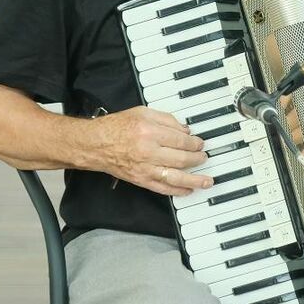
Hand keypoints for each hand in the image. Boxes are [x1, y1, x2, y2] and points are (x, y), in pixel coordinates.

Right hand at [91, 106, 211, 195]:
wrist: (96, 144)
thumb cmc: (117, 127)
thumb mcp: (142, 113)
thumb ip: (166, 119)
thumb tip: (185, 130)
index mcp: (149, 132)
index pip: (180, 139)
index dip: (194, 142)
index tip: (199, 143)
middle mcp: (148, 152)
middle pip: (181, 158)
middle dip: (197, 159)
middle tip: (204, 157)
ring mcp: (145, 169)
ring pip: (175, 177)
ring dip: (194, 180)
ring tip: (207, 181)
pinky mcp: (141, 180)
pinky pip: (162, 189)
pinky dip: (177, 191)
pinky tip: (188, 190)